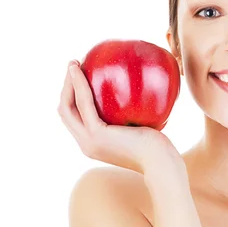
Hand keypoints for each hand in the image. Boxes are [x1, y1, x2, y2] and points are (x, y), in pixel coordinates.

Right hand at [57, 59, 181, 172]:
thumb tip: (142, 96)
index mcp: (94, 144)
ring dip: (68, 83)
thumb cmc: (159, 149)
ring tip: (73, 62)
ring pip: (68, 106)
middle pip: (66, 112)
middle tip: (73, 66)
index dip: (72, 99)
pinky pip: (84, 103)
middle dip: (65, 88)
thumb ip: (135, 117)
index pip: (76, 120)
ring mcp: (90, 140)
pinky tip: (80, 69)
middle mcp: (87, 144)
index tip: (79, 79)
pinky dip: (79, 84)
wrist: (162, 164)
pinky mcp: (97, 134)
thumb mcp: (144, 131)